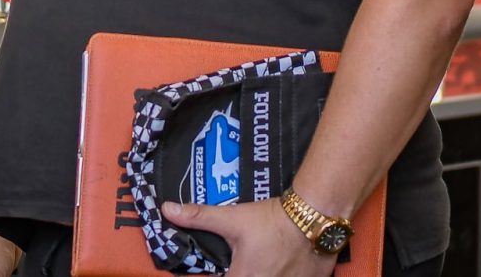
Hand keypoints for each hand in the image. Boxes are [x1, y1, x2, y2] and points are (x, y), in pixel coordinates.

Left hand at [160, 199, 335, 276]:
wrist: (314, 217)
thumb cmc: (271, 220)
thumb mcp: (231, 218)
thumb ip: (198, 217)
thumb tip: (166, 209)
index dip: (220, 276)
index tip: (225, 267)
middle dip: (241, 273)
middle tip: (243, 262)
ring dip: (261, 274)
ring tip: (263, 261)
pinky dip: (282, 275)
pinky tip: (280, 266)